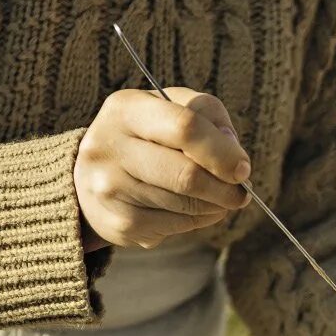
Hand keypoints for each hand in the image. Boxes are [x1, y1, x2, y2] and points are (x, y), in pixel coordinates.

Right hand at [74, 87, 250, 250]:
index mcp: (126, 109)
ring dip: (215, 206)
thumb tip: (235, 157)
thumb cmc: (148, 136)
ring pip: (185, 205)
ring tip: (218, 199)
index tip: (243, 169)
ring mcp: (109, 187)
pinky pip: (175, 227)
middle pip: (187, 176)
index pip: (186, 127)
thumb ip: (209, 117)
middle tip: (240, 193)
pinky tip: (192, 210)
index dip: (223, 153)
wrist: (92, 176)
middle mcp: (110, 146)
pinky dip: (196, 221)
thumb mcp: (173, 108)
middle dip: (224, 189)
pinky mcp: (118, 222)